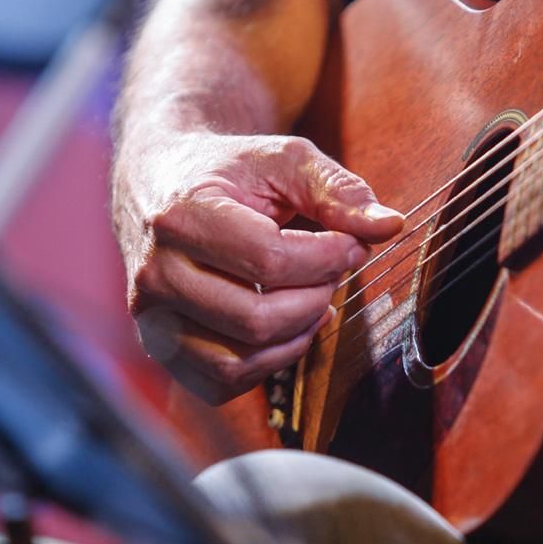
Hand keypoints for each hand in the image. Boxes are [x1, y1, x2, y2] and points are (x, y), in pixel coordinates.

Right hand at [114, 132, 402, 403]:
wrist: (160, 184)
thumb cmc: (229, 171)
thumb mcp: (285, 161)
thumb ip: (338, 190)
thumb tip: (391, 225)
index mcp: (180, 217)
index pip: (269, 260)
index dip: (328, 258)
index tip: (352, 244)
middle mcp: (154, 273)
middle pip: (257, 319)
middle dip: (315, 297)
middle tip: (333, 271)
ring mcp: (151, 318)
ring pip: (239, 361)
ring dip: (296, 335)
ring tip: (314, 297)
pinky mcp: (160, 349)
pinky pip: (223, 383)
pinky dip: (269, 363)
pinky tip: (288, 325)